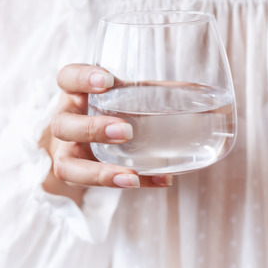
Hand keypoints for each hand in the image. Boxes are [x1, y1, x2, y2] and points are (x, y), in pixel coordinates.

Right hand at [40, 64, 171, 203]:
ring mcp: (67, 153)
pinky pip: (97, 189)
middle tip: (125, 131)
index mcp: (76, 94)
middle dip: (92, 129)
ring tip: (131, 175)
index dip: (82, 78)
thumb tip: (205, 100)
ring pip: (67, 166)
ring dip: (100, 172)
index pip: (67, 78)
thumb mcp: (128, 96)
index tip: (108, 80)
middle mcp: (66, 122)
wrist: (87, 143)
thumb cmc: (114, 110)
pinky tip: (160, 180)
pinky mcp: (80, 177)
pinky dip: (134, 183)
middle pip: (62, 125)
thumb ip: (157, 94)